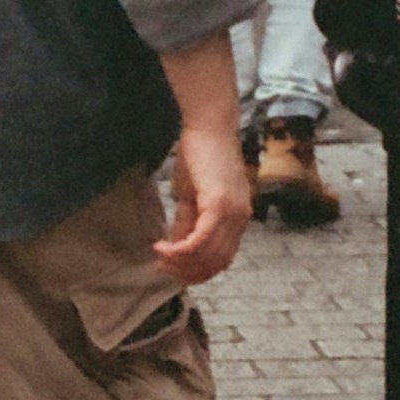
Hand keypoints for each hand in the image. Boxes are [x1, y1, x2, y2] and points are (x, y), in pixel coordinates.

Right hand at [155, 120, 251, 286]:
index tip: (170, 269)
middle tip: (161, 268)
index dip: (195, 272)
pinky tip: (161, 246)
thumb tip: (178, 245)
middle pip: (215, 264)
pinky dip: (179, 250)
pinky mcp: (219, 205)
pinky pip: (200, 241)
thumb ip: (189, 222)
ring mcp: (233, 213)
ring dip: (180, 263)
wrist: (209, 127)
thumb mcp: (192, 196)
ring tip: (159, 257)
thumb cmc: (201, 156)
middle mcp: (241, 219)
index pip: (221, 260)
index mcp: (238, 218)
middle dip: (185, 272)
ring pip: (207, 256)